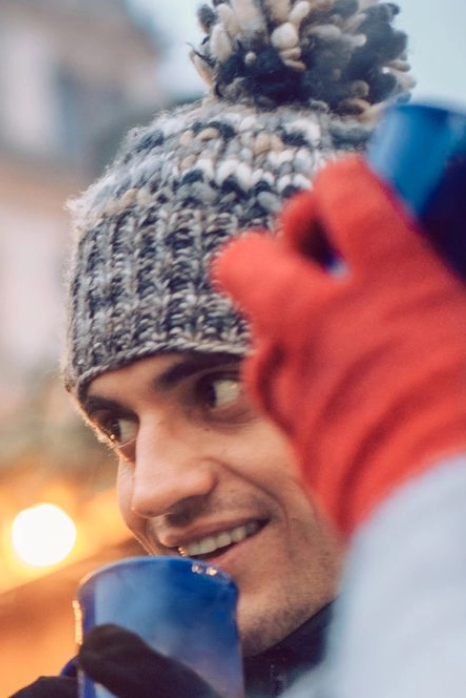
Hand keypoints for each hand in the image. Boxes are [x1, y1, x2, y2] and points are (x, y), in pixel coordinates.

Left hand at [213, 157, 465, 537]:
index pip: (348, 199)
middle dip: (271, 248)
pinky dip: (294, 377)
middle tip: (308, 250)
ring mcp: (300, 383)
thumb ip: (448, 286)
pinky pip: (275, 391)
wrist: (457, 515)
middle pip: (251, 262)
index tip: (351, 182)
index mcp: (394, 284)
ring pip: (258, 334)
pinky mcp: (296, 435)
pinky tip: (324, 379)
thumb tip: (445, 269)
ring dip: (284, 323)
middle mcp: (328, 327)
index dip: (344, 182)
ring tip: (326, 324)